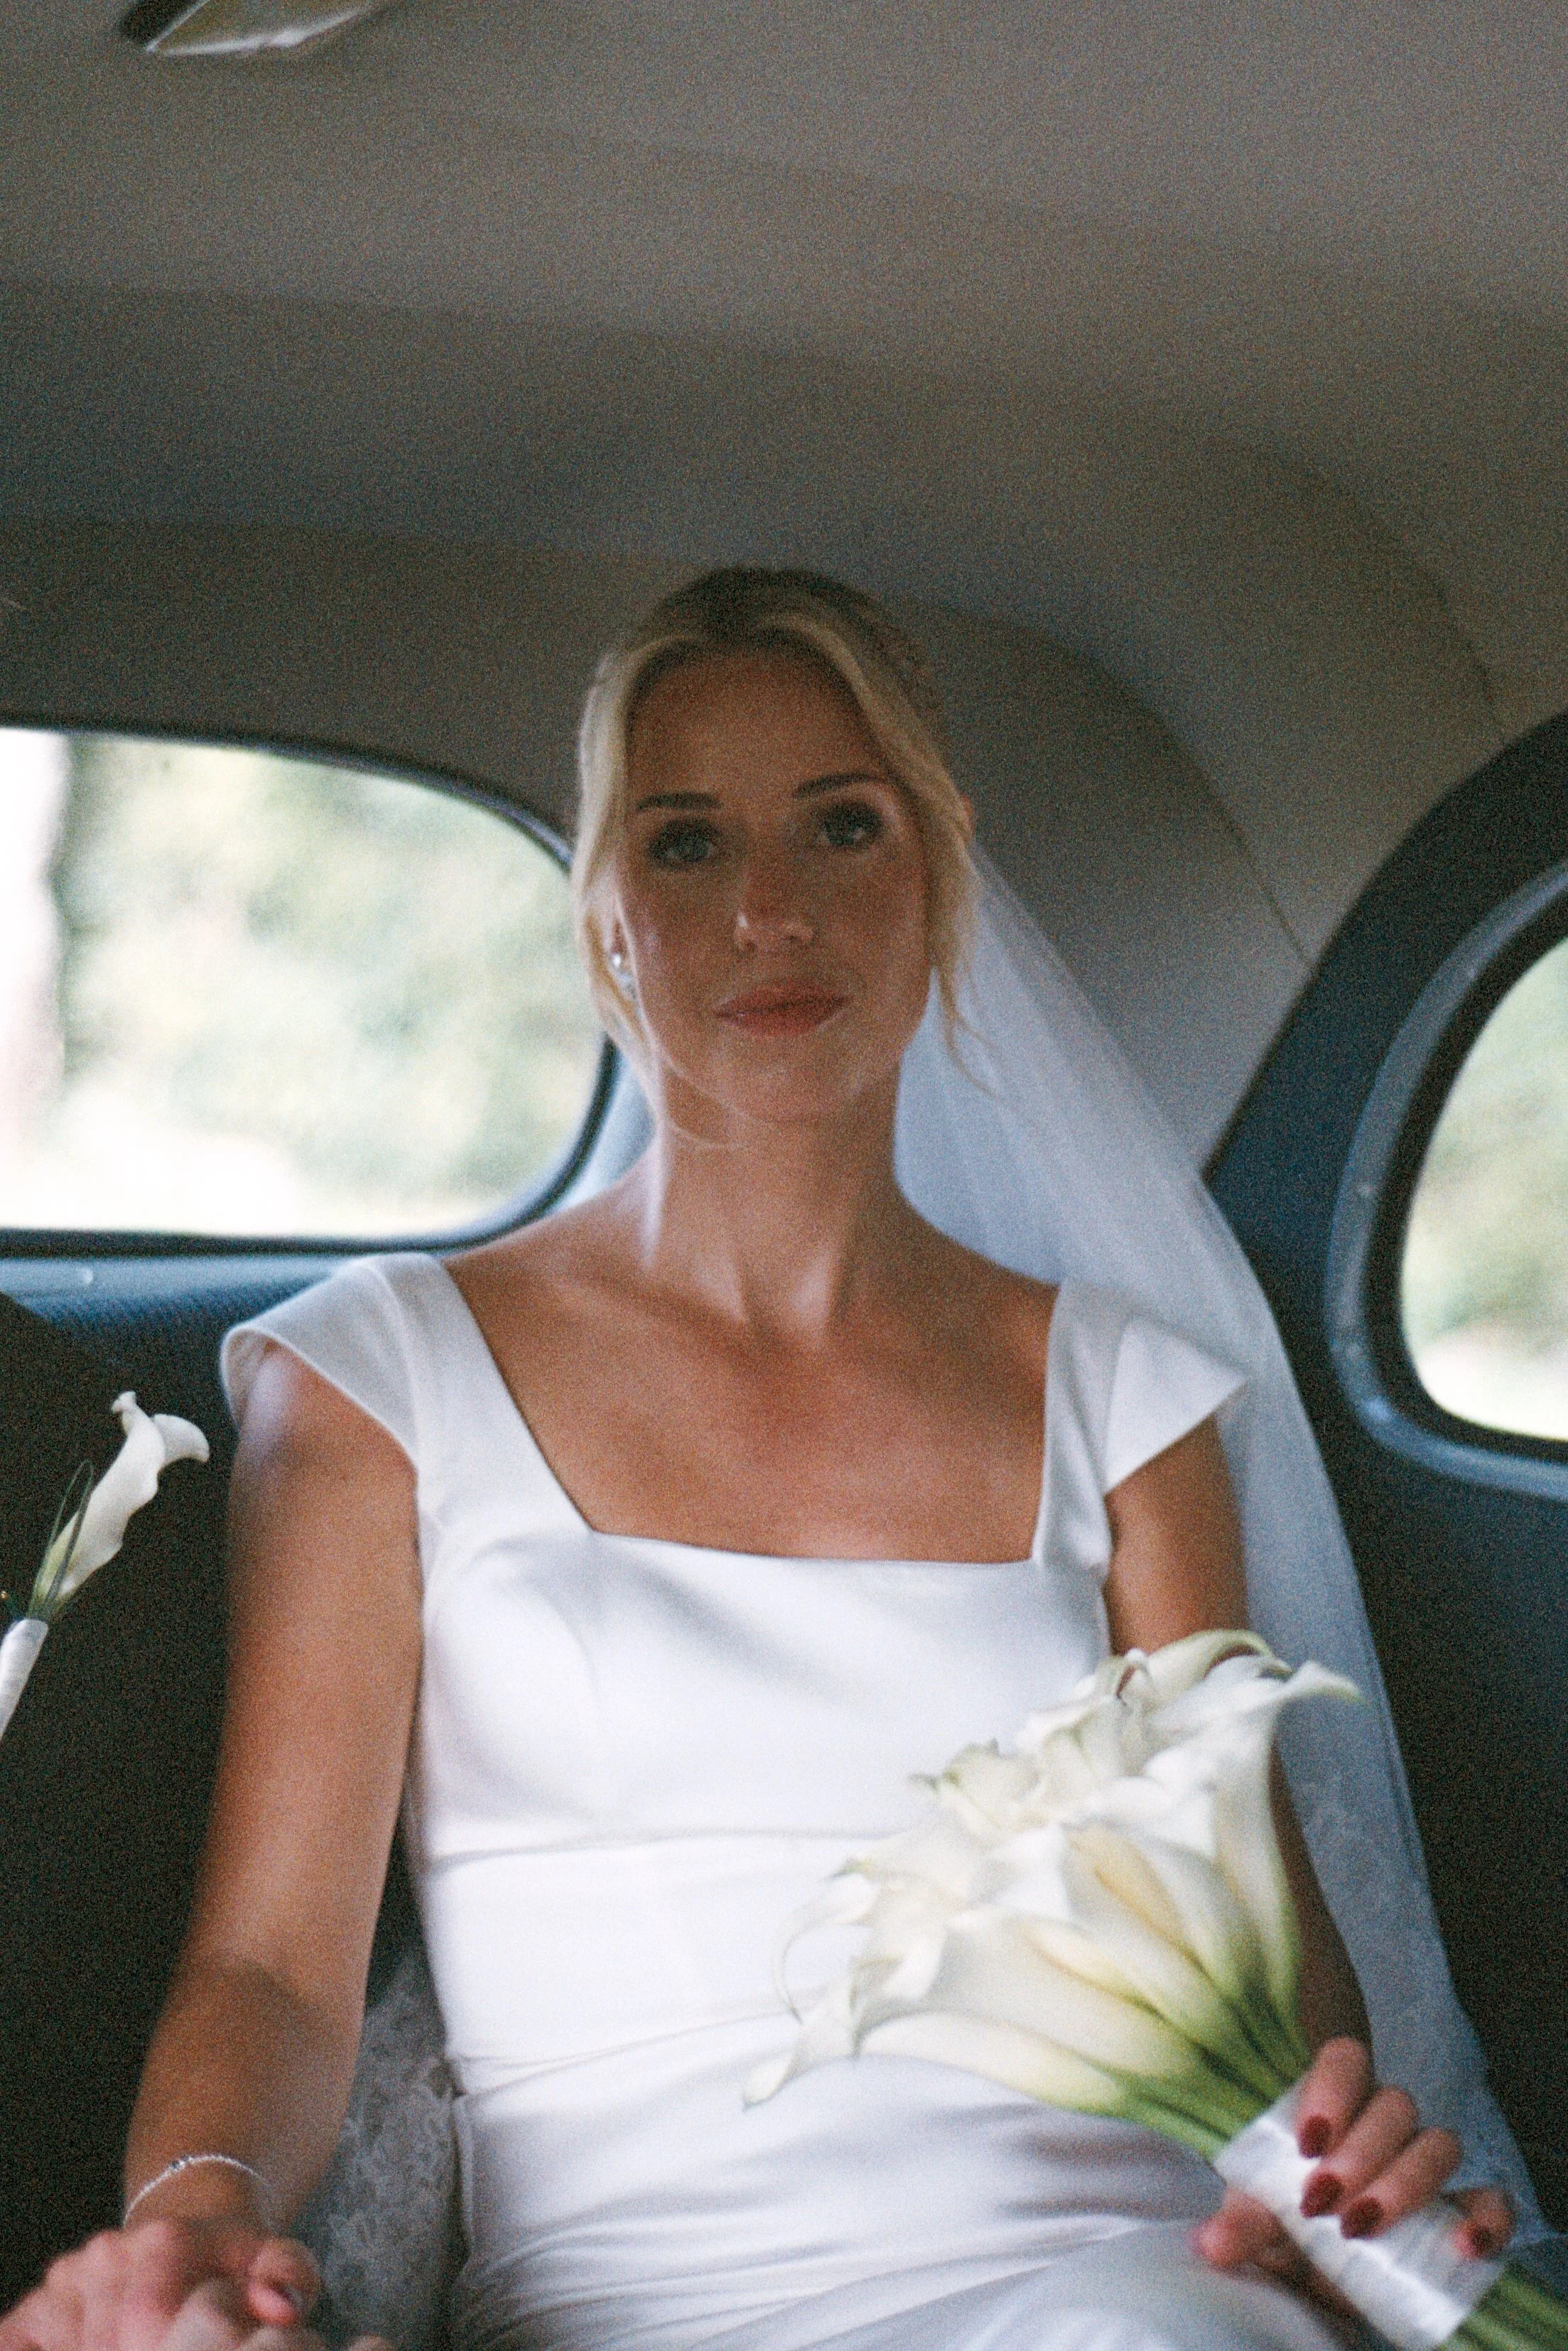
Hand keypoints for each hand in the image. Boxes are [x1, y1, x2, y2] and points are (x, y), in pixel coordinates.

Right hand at [0, 2218, 334, 2350]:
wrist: (184, 2233)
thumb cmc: (230, 2265)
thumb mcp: (274, 2261)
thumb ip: (290, 2278)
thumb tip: (279, 2306)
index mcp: (165, 2242)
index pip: (147, 2319)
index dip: (166, 2350)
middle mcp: (105, 2255)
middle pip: (104, 2341)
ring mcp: (65, 2281)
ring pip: (68, 2346)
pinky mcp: (35, 2308)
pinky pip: (16, 2344)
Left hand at [1194, 2037, 1513, 2302]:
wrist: (1311, 2270)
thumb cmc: (1282, 2219)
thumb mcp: (1257, 2217)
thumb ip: (1241, 2222)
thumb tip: (1213, 2244)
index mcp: (1333, 2101)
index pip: (1345, 2058)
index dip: (1333, 2090)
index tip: (1308, 2143)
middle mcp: (1384, 2122)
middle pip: (1393, 2105)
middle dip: (1361, 2153)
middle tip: (1323, 2201)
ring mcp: (1423, 2163)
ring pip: (1438, 2143)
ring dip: (1404, 2183)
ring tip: (1362, 2225)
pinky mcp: (1456, 2211)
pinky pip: (1489, 2200)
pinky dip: (1485, 2218)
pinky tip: (1464, 2244)